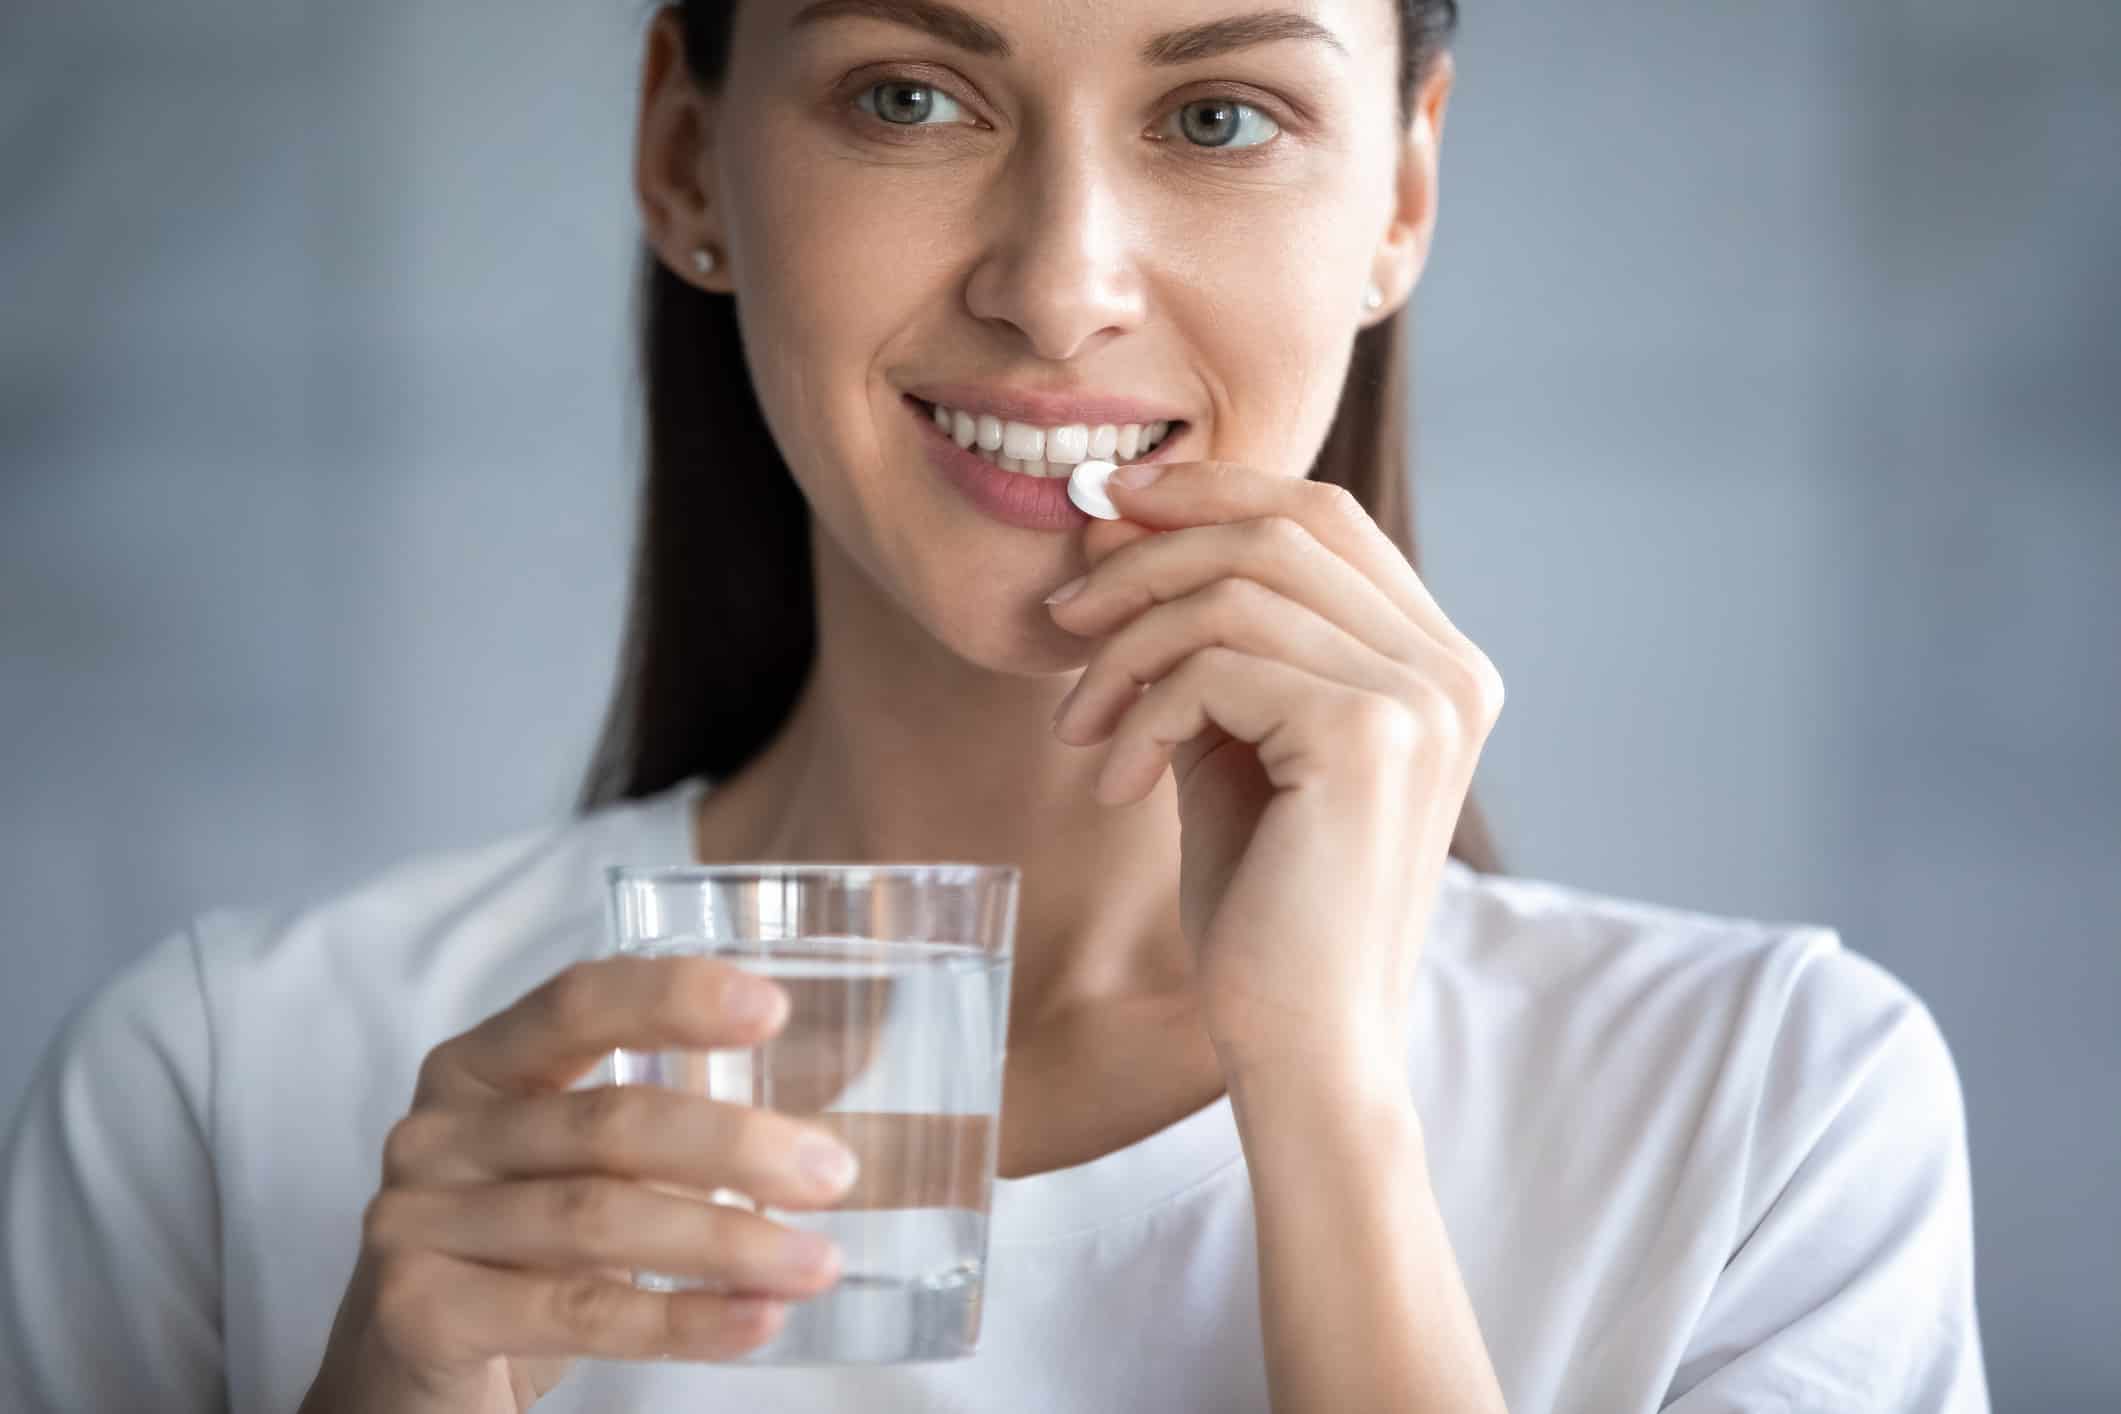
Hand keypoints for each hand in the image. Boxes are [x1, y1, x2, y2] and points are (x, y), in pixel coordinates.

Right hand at [300, 955, 861, 1413]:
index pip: (578, 1003)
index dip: (674, 997)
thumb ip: (657, 1138)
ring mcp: (416, 1219)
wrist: (399, 1382)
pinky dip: (680, 1319)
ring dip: (727, 1242)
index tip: (774, 1008)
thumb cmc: (514, 1256)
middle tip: (833, 1174)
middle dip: (734, 1145)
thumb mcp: (572, 1173)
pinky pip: (575, 1310)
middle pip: (607, 1120)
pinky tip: (755, 1321)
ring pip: (599, 1219)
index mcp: (479, 1066)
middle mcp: (437, 1130)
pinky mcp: (418, 1310)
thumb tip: (814, 1142)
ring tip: (816, 1263)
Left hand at [1045, 461, 1504, 1077]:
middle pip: (1278, 529)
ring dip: (1125, 650)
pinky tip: (1117, 785)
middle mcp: (1450, 668)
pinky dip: (1138, 715)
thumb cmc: (1266, 911)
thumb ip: (1206, 643)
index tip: (1106, 509)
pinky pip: (1211, 666)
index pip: (1323, 514)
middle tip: (1062, 615)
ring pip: (1233, 592)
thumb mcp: (1235, 748)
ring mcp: (1419, 698)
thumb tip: (1121, 522)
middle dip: (1148, 557)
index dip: (1209, 491)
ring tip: (1078, 726)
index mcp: (1437, 663)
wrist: (1304, 1046)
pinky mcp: (1364, 736)